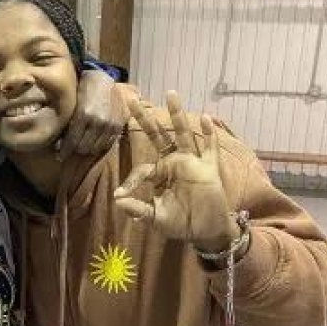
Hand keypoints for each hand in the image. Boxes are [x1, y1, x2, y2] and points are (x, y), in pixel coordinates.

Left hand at [58, 72, 138, 160]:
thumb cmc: (83, 90)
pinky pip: (106, 144)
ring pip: (94, 148)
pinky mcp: (118, 126)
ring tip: (80, 146)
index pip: (72, 141)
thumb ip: (68, 122)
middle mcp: (98, 121)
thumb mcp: (72, 103)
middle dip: (74, 150)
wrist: (104, 81)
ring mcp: (110, 124)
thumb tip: (59, 142)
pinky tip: (92, 141)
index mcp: (84, 114)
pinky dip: (98, 145)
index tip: (59, 156)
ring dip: (86, 149)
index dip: (64, 151)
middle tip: (69, 149)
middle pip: (83, 148)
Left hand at [113, 92, 238, 250]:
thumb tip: (117, 201)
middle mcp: (173, 163)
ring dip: (177, 115)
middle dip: (145, 119)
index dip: (131, 182)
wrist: (205, 231)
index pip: (141, 169)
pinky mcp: (209, 169)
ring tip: (170, 94)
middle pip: (157, 136)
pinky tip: (205, 118)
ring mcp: (192, 162)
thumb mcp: (156, 218)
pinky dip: (208, 135)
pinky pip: (209, 148)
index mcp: (159, 173)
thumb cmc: (180, 223)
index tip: (120, 194)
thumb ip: (138, 209)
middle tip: (131, 99)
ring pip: (183, 134)